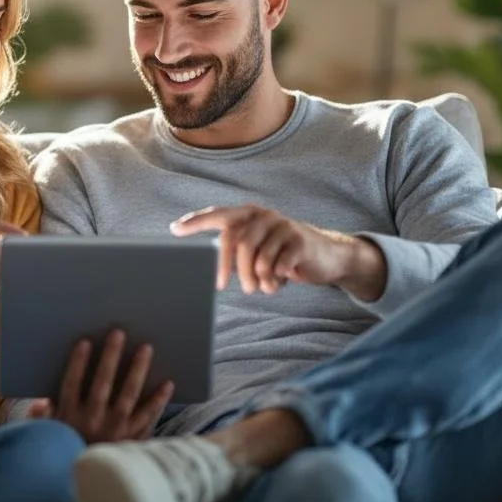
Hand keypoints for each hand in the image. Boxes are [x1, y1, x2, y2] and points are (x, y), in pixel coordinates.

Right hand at [26, 329, 173, 442]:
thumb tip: (40, 403)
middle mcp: (92, 422)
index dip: (77, 363)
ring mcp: (114, 431)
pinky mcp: (132, 440)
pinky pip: (147, 417)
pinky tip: (168, 383)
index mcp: (69, 417)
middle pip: (101, 384)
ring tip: (146, 348)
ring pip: (127, 396)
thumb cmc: (67, 454)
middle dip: (110, 357)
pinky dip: (158, 400)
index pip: (71, 384)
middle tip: (119, 333)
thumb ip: (42, 419)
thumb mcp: (48, 437)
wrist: (89, 487)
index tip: (85, 342)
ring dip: (137, 370)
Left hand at [171, 205, 385, 300]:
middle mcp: (263, 215)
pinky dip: (273, 280)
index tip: (174, 230)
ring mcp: (283, 226)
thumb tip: (205, 267)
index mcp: (249, 214)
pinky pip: (278, 265)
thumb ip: (236, 251)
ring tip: (257, 288)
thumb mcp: (257, 249)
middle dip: (226, 265)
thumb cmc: (282, 255)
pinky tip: (278, 282)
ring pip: (257, 256)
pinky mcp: (300, 241)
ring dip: (253, 278)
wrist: (326, 257)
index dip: (196, 222)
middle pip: (235, 238)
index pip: (217, 215)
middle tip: (220, 285)